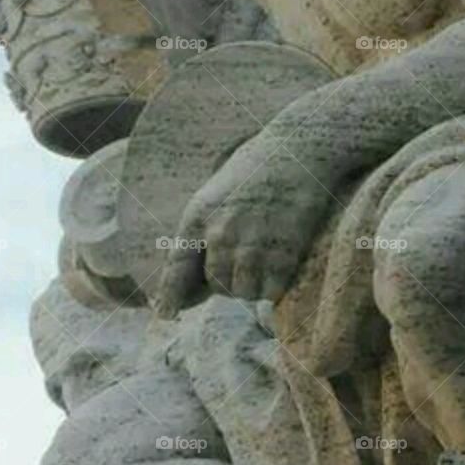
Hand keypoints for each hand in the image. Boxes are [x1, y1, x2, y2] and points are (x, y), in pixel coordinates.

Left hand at [156, 131, 338, 313]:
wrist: (298, 149)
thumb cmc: (256, 171)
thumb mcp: (216, 195)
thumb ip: (202, 235)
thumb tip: (193, 288)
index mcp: (199, 215)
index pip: (178, 265)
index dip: (170, 294)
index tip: (165, 314)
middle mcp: (221, 232)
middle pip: (217, 286)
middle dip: (229, 281)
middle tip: (248, 255)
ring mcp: (253, 243)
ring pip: (244, 292)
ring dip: (253, 285)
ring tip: (265, 256)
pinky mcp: (283, 251)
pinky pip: (271, 290)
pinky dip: (274, 284)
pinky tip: (281, 260)